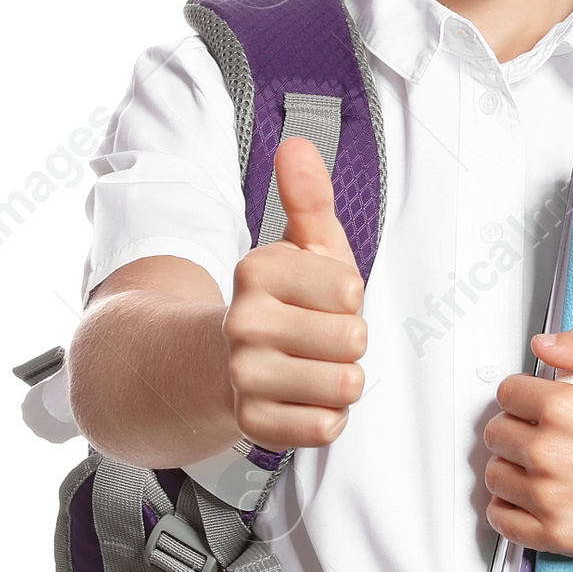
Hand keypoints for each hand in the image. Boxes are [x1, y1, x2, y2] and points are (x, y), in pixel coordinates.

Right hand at [224, 137, 366, 451]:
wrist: (219, 362)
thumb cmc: (281, 301)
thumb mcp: (300, 245)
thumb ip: (306, 197)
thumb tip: (296, 146)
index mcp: (257, 271)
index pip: (351, 290)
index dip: (349, 297)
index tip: (322, 297)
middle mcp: (244, 323)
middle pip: (353, 339)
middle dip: (349, 340)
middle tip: (318, 336)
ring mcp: (244, 376)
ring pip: (344, 385)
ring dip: (341, 380)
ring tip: (312, 366)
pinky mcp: (253, 424)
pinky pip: (326, 425)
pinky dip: (325, 416)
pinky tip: (301, 398)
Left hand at [482, 324, 572, 554]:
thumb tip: (544, 344)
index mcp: (563, 409)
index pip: (507, 393)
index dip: (522, 393)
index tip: (534, 402)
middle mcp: (549, 453)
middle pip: (496, 433)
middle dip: (514, 427)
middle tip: (539, 431)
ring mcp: (550, 497)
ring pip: (495, 475)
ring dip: (510, 466)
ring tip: (538, 463)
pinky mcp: (556, 534)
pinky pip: (502, 521)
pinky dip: (507, 509)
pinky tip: (526, 497)